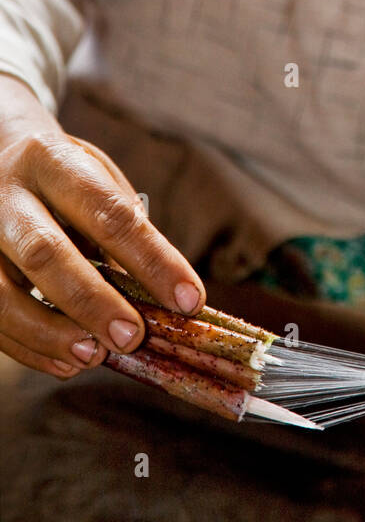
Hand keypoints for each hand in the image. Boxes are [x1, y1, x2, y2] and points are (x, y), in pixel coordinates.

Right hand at [0, 75, 204, 378]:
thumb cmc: (61, 176)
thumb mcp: (95, 178)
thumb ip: (122, 227)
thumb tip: (162, 296)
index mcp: (51, 160)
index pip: (107, 211)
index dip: (152, 259)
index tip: (189, 299)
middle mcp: (4, 193)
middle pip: (44, 251)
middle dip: (91, 301)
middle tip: (132, 336)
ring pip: (1, 294)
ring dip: (49, 334)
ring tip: (94, 356)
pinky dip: (27, 346)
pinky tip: (64, 361)